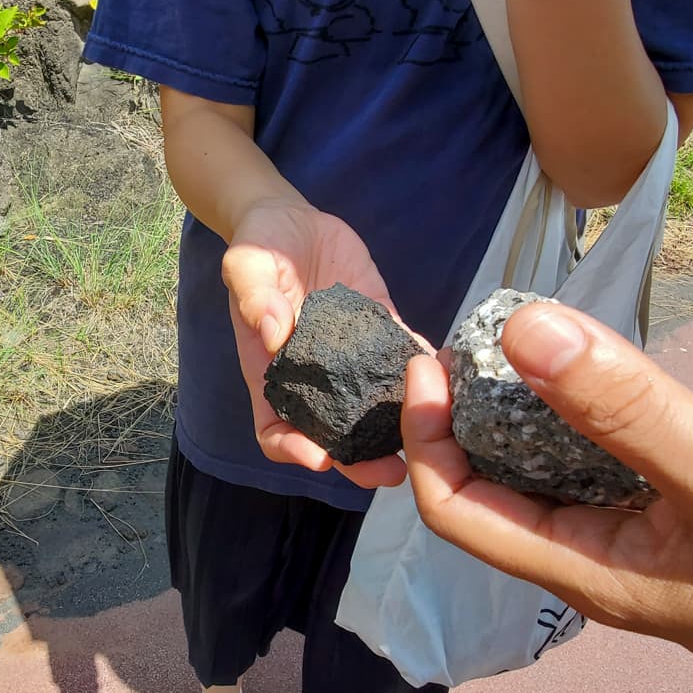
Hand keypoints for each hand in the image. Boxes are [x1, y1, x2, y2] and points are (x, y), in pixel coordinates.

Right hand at [222, 200, 410, 487]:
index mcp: (272, 372)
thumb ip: (256, 298)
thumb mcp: (246, 265)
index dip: (293, 449)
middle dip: (360, 461)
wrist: (291, 219)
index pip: (275, 430)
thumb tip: (275, 335)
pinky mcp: (377, 329)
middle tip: (390, 473)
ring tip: (430, 439)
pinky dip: (422, 370)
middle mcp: (313, 377)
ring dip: (398, 429)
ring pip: (373, 408)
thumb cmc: (258, 245)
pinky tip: (446, 377)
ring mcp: (348, 358)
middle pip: (332, 436)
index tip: (320, 457)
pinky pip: (400, 357)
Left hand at [401, 299, 692, 692]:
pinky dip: (607, 413)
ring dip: (534, 409)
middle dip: (468, 416)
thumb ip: (630, 410)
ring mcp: (678, 546)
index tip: (430, 353)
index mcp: (601, 577)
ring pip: (572, 474)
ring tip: (527, 331)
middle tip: (468, 325)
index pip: (465, 515)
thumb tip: (522, 332)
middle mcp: (624, 565)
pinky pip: (636, 463)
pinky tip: (623, 368)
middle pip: (506, 492)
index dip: (427, 439)